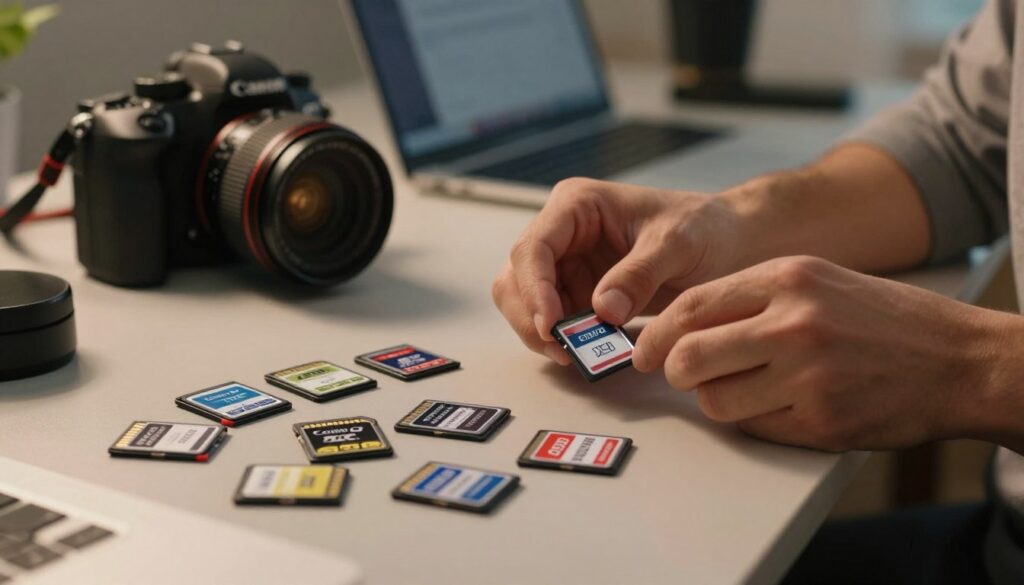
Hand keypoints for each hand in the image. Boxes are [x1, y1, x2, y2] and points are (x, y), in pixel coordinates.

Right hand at [492, 178, 741, 363]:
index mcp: (577, 205)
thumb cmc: (704, 228)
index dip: (534, 289)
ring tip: (575, 357)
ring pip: (527, 304)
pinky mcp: (579, 293)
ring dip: (543, 333)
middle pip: (517, 278)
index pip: (533, 248)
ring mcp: (568, 265)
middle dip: (530, 317)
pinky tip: (586, 354)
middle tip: (561, 350)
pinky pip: (555, 321)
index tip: (550, 325)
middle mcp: (562, 233)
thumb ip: (639, 274)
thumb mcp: (677, 244)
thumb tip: (603, 310)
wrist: (729, 242)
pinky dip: (564, 341)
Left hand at [633, 255, 1000, 451]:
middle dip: (674, 372)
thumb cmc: (879, 318)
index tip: (644, 350)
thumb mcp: (814, 280)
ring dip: (716, 400)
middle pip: (688, 358)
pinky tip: (781, 404)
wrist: (958, 360)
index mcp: (786, 279)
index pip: (690, 307)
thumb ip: (749, 297)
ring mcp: (808, 376)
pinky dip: (755, 420)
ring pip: (714, 401)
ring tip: (745, 388)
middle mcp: (793, 324)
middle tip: (684, 375)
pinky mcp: (820, 422)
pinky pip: (754, 428)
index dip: (656, 334)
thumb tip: (680, 325)